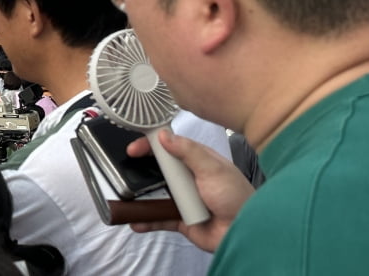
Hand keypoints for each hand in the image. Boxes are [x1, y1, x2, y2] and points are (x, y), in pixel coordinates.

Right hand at [126, 128, 253, 251]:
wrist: (247, 233)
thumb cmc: (235, 196)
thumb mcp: (213, 169)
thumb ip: (189, 151)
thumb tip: (164, 135)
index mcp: (197, 161)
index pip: (169, 147)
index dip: (150, 145)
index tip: (133, 149)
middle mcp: (187, 178)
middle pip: (158, 170)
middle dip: (139, 170)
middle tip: (121, 173)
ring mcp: (182, 199)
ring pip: (154, 194)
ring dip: (139, 197)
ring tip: (123, 198)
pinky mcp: (180, 220)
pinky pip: (159, 218)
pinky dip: (146, 220)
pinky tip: (135, 222)